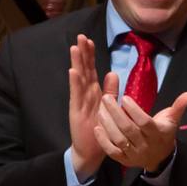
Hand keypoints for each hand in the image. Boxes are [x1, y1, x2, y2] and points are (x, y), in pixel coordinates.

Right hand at [67, 35, 115, 178]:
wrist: (91, 149)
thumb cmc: (100, 128)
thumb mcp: (109, 107)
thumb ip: (111, 91)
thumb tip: (113, 72)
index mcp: (94, 92)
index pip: (92, 70)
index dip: (91, 56)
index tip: (90, 40)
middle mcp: (85, 94)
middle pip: (84, 70)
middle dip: (82, 54)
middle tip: (81, 36)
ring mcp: (79, 102)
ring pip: (78, 79)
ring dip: (77, 64)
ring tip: (75, 48)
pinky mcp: (76, 111)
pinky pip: (76, 96)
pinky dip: (75, 83)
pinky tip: (73, 72)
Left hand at [93, 86, 186, 173]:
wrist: (159, 158)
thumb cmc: (163, 133)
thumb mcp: (172, 120)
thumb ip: (178, 106)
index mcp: (158, 134)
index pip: (145, 123)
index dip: (134, 111)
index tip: (125, 98)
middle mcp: (146, 145)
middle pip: (129, 129)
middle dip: (115, 113)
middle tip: (106, 98)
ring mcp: (135, 154)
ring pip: (119, 139)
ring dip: (107, 124)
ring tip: (100, 109)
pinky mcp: (125, 160)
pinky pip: (112, 152)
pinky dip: (103, 140)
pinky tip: (97, 127)